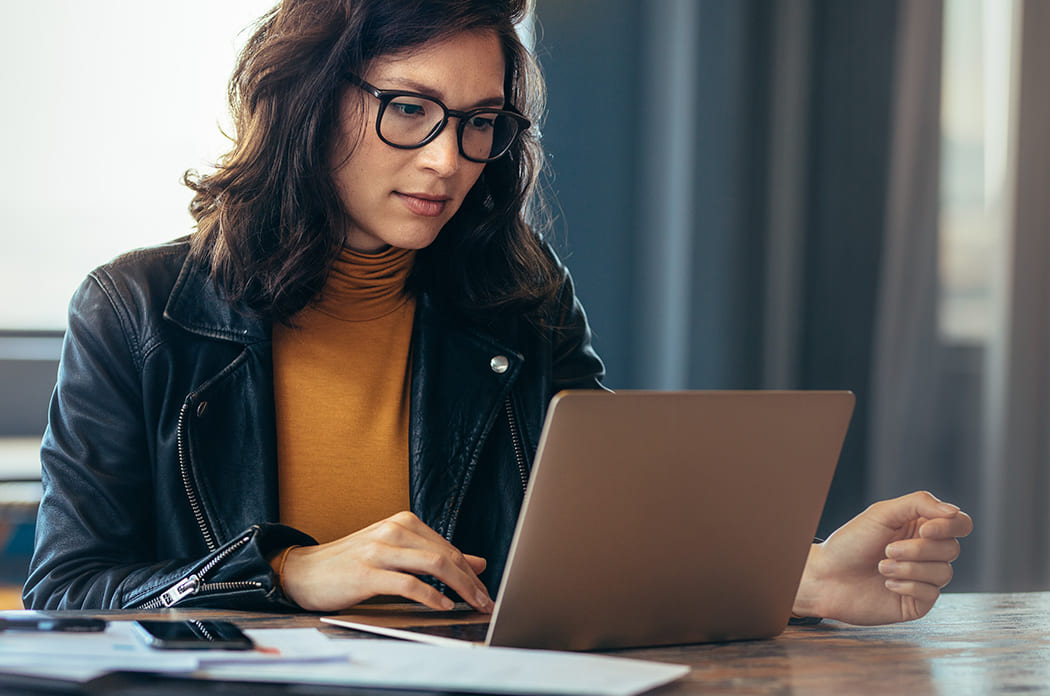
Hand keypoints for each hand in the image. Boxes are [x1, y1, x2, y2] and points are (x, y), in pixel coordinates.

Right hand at [278, 511, 492, 612]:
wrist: (304, 571)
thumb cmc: (351, 564)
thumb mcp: (396, 553)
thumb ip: (434, 555)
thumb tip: (477, 563)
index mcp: (403, 523)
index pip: (449, 547)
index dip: (471, 572)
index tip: (485, 591)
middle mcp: (394, 530)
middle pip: (446, 555)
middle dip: (472, 581)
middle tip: (486, 602)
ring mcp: (380, 549)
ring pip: (434, 565)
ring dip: (460, 587)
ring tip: (472, 604)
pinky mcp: (367, 572)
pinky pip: (408, 583)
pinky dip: (430, 596)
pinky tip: (443, 605)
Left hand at [793, 491, 972, 624]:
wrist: (826, 576)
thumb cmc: (851, 542)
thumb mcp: (882, 513)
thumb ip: (919, 504)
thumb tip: (954, 512)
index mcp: (921, 527)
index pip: (959, 524)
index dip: (950, 527)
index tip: (924, 530)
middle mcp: (927, 553)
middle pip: (952, 548)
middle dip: (918, 549)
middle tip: (888, 550)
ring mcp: (924, 578)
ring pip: (944, 572)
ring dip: (909, 568)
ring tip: (881, 566)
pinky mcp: (917, 602)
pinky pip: (932, 593)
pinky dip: (907, 585)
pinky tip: (887, 583)